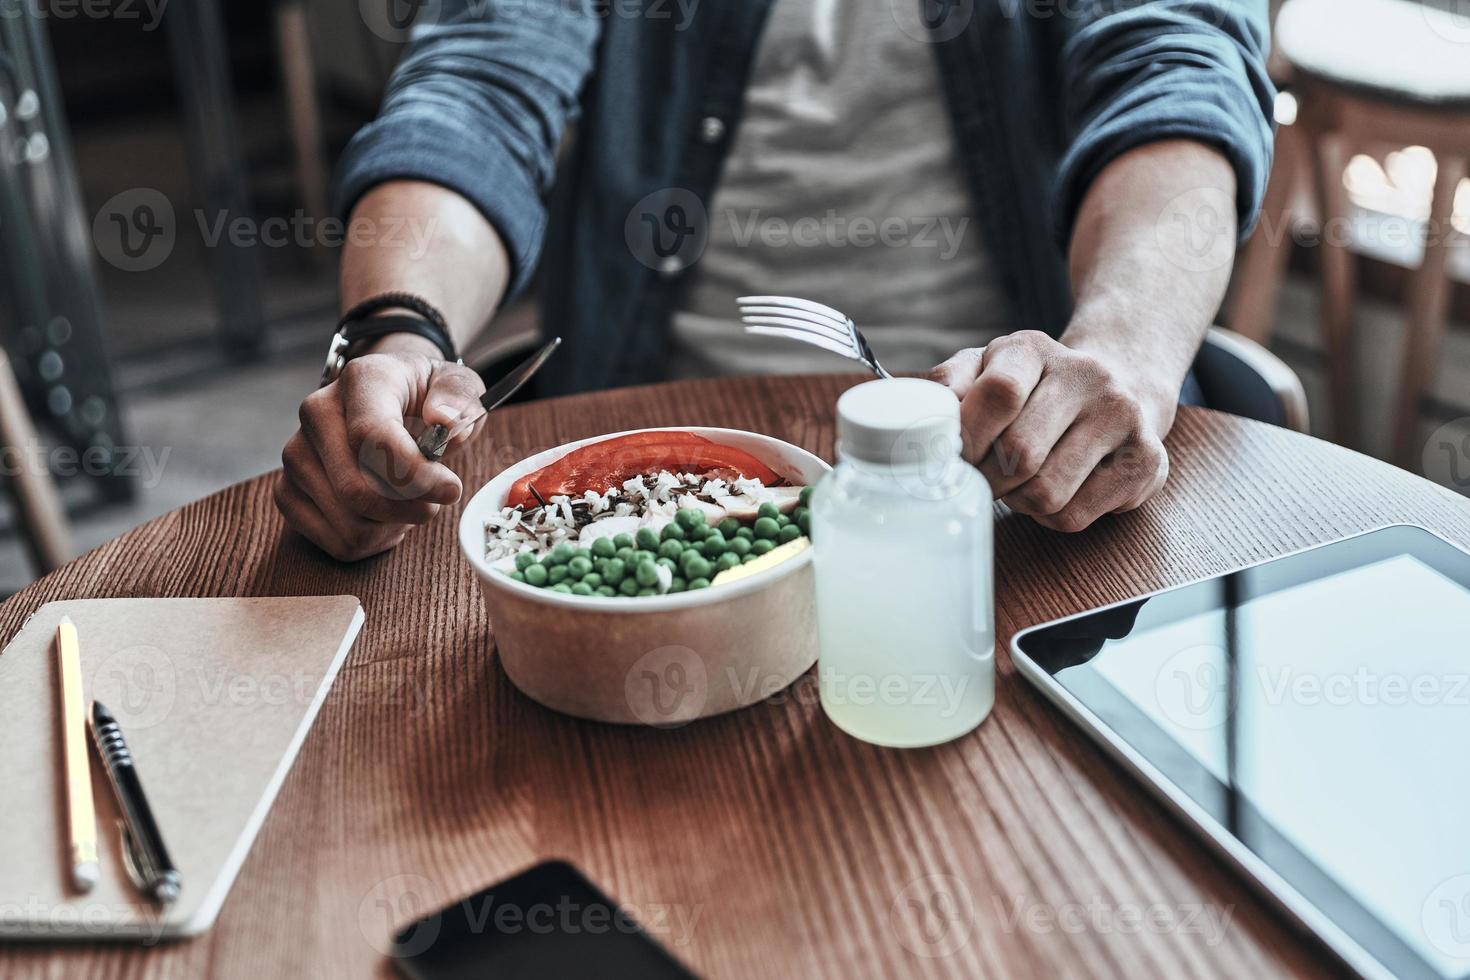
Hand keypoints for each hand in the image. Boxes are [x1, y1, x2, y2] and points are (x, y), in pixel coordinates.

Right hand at [275, 336, 485, 560]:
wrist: (393, 400)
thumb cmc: (427, 397)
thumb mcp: (458, 386)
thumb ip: (459, 396)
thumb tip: (442, 419)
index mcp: (361, 381)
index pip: (372, 436)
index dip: (414, 474)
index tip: (450, 490)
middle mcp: (317, 413)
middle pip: (356, 490)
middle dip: (408, 508)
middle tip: (435, 500)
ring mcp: (297, 454)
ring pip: (349, 524)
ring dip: (393, 525)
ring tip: (409, 502)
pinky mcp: (288, 491)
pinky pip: (336, 542)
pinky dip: (372, 540)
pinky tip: (386, 516)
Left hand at [931, 331, 1172, 531]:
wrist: (1113, 390)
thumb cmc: (1031, 390)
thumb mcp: (984, 370)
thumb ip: (948, 385)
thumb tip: (925, 419)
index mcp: (1033, 348)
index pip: (998, 394)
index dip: (968, 438)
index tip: (955, 457)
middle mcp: (1087, 375)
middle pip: (1019, 454)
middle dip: (988, 480)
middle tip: (983, 478)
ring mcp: (1123, 416)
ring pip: (1045, 493)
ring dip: (1018, 502)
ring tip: (1020, 483)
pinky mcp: (1145, 460)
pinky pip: (1074, 516)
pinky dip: (1050, 517)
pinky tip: (1056, 490)